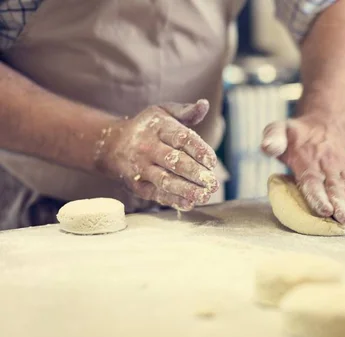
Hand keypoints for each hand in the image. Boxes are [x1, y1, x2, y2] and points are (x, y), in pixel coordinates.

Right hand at [96, 100, 218, 210]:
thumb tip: (204, 104)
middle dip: (196, 173)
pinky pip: (156, 194)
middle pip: (174, 162)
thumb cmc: (147, 128)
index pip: (181, 138)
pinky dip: (173, 200)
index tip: (212, 162)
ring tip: (205, 195)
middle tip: (213, 183)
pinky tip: (189, 203)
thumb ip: (186, 111)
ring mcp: (141, 167)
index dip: (199, 150)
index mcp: (158, 127)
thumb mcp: (163, 112)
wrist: (111, 145)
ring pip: (165, 180)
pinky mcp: (137, 185)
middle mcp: (147, 147)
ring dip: (187, 190)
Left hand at [262, 115, 344, 223]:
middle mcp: (327, 166)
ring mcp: (341, 169)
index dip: (319, 197)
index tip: (325, 210)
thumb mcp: (279, 129)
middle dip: (342, 206)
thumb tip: (268, 148)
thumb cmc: (297, 133)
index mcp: (308, 159)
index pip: (313, 181)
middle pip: (335, 189)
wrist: (325, 122)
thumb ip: (273, 138)